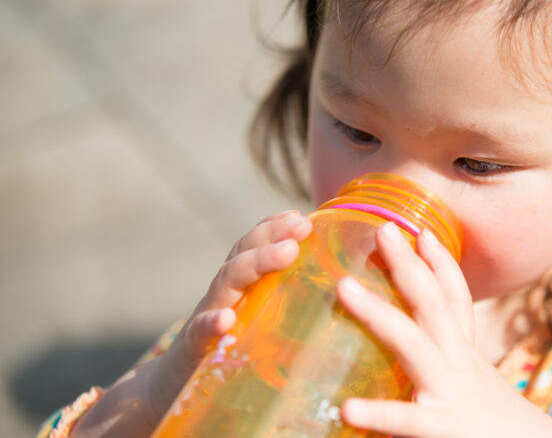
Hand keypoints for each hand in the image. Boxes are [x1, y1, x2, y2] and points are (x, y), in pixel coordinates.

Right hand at [147, 210, 311, 418]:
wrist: (173, 386)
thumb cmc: (228, 351)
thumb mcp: (255, 321)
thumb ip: (282, 304)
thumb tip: (329, 294)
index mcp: (239, 286)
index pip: (253, 247)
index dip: (274, 227)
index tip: (300, 215)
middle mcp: (223, 294)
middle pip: (243, 255)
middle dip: (272, 235)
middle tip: (303, 225)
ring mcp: (206, 318)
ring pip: (226, 281)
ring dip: (255, 263)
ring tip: (286, 252)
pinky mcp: (193, 349)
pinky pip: (200, 333)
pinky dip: (212, 324)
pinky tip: (225, 320)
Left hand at [335, 222, 551, 437]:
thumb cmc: (501, 426)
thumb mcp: (477, 383)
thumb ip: (450, 362)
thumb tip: (421, 347)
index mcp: (464, 353)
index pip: (455, 299)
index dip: (440, 263)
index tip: (423, 231)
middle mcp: (459, 363)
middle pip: (432, 303)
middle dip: (407, 264)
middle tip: (384, 228)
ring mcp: (449, 392)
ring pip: (412, 344)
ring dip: (378, 312)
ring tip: (343, 287)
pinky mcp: (443, 428)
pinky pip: (407, 420)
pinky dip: (379, 413)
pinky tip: (348, 408)